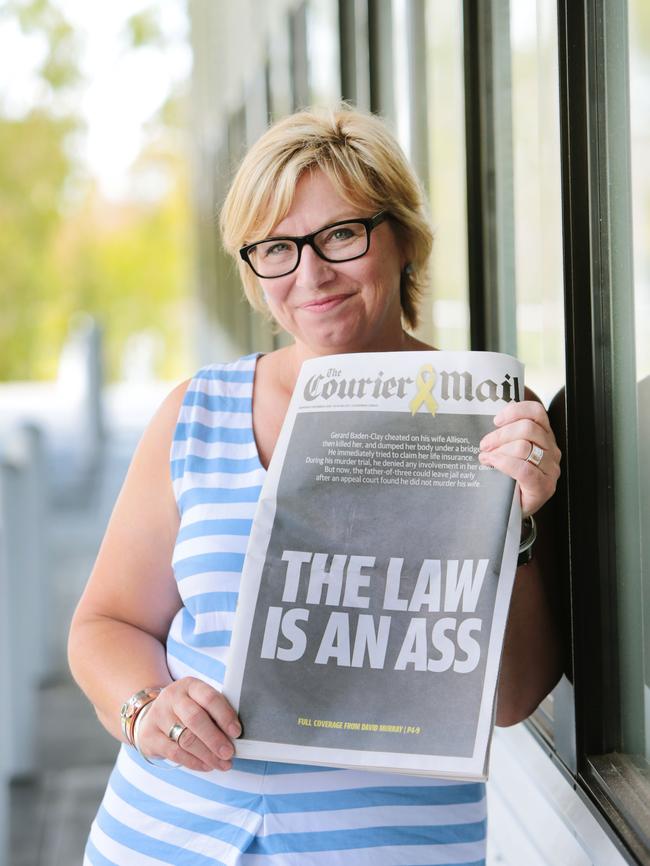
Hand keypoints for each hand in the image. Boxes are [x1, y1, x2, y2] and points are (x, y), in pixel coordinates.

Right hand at [135, 677, 240, 771]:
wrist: (151, 715)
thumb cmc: (185, 710)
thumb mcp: (199, 702)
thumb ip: (215, 713)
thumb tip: (235, 735)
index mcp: (190, 685)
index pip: (209, 697)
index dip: (225, 715)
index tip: (236, 732)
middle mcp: (172, 697)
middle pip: (195, 719)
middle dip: (215, 739)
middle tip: (229, 753)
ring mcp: (158, 716)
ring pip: (186, 739)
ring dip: (207, 755)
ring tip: (222, 763)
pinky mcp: (149, 736)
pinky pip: (175, 753)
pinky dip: (194, 762)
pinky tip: (206, 766)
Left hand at [478, 400, 560, 516]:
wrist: (511, 510)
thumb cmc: (509, 479)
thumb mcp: (509, 452)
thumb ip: (507, 434)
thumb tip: (495, 419)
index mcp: (545, 438)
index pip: (537, 413)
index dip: (515, 411)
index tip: (496, 420)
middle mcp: (551, 451)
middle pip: (528, 428)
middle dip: (500, 434)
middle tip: (485, 444)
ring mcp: (550, 470)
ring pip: (524, 446)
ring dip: (499, 449)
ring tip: (486, 456)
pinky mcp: (543, 487)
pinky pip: (523, 468)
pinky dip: (503, 463)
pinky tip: (491, 463)